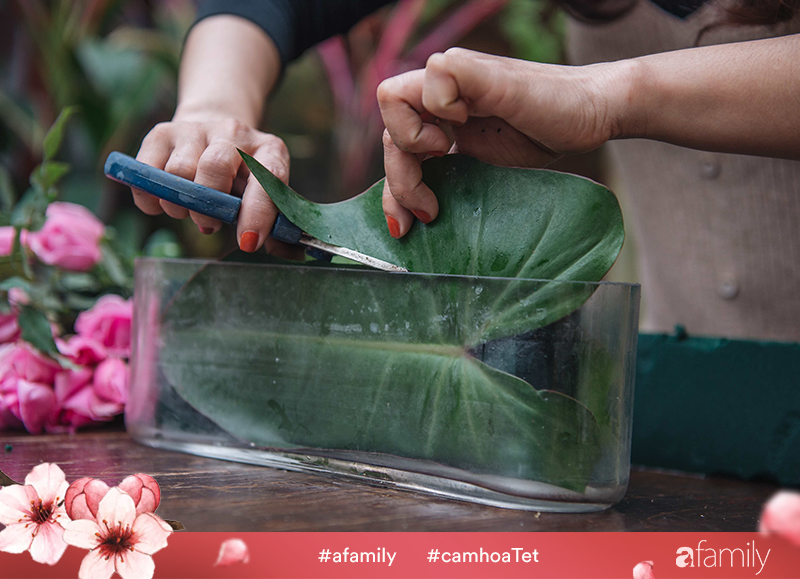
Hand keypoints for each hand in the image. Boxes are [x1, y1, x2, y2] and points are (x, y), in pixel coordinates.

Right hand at [132, 113, 297, 256]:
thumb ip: (279, 226)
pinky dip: (149, 197)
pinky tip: (163, 203)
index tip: (247, 242)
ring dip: (179, 205)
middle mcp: (234, 132)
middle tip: (210, 225)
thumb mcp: (267, 196)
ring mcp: (196, 129)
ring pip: (177, 172)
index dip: (257, 212)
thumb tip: (294, 255)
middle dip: (208, 208)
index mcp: (269, 151)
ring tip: (188, 211)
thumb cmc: (246, 177)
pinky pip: (146, 171)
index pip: (266, 178)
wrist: (214, 133)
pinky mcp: (163, 133)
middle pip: (214, 166)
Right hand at [377, 48, 630, 236]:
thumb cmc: (558, 98)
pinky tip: (422, 219)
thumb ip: (464, 74)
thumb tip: (430, 81)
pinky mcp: (464, 151)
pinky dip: (415, 195)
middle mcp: (442, 102)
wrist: (591, 115)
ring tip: (413, 225)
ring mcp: (451, 128)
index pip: (392, 100)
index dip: (411, 128)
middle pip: (393, 138)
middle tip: (429, 211)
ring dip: (401, 192)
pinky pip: (426, 172)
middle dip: (401, 177)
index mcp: (446, 80)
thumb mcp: (509, 86)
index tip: (449, 143)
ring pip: (403, 159)